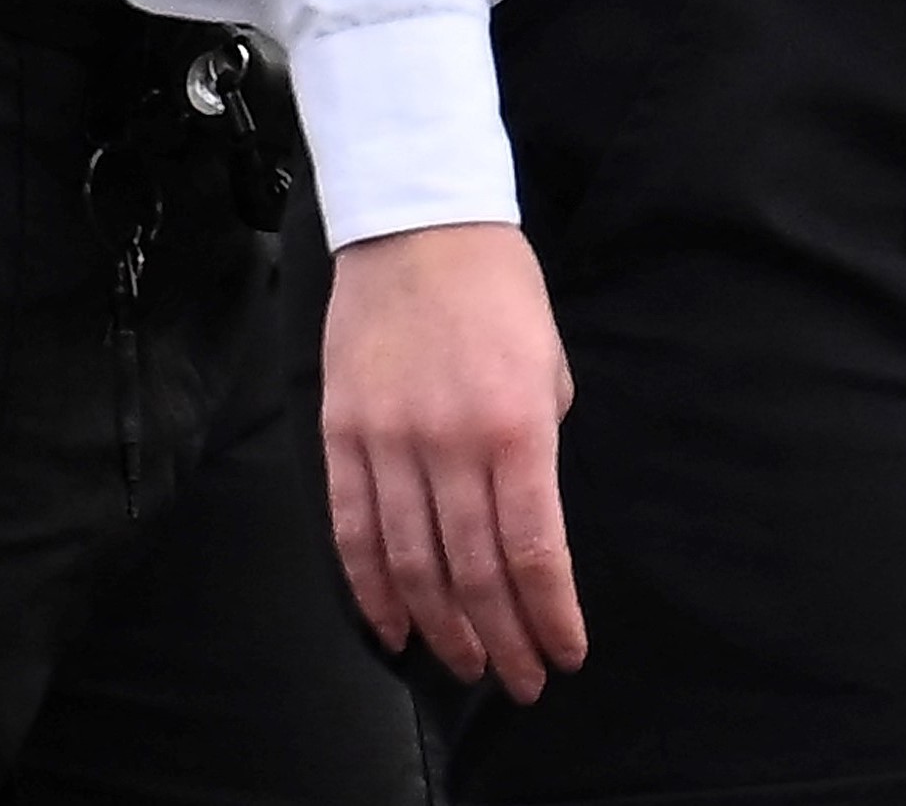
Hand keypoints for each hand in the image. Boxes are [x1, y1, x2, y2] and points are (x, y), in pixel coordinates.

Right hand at [323, 221, 582, 698]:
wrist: (418, 222)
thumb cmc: (498, 289)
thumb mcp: (548, 364)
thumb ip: (538, 446)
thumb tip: (527, 518)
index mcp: (516, 426)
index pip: (533, 552)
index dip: (549, 617)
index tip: (563, 654)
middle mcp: (451, 444)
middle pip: (475, 573)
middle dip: (502, 640)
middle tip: (518, 681)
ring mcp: (389, 441)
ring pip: (412, 565)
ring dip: (441, 628)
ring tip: (464, 665)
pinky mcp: (342, 434)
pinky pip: (353, 530)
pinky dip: (371, 590)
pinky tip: (393, 627)